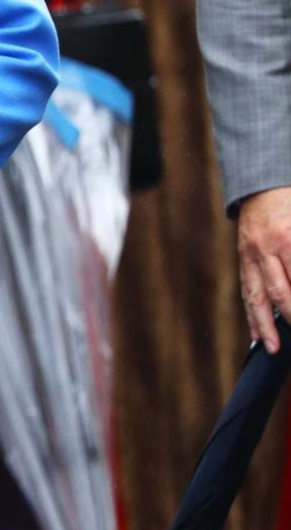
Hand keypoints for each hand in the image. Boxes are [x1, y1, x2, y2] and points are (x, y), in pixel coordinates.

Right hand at [237, 186, 290, 352]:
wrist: (261, 181)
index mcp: (289, 238)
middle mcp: (267, 249)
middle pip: (281, 293)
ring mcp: (251, 254)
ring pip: (257, 297)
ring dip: (265, 326)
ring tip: (272, 349)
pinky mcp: (243, 258)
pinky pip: (246, 290)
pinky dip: (252, 314)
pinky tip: (256, 334)